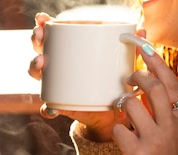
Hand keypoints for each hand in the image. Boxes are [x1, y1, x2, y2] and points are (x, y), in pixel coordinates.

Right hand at [28, 12, 131, 141]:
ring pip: (38, 76)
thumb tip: (142, 32)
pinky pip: (49, 109)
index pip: (51, 37)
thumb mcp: (120, 64)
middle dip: (36, 41)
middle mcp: (57, 69)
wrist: (110, 112)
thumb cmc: (112, 82)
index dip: (42, 27)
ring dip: (35, 67)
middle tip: (40, 36)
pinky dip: (49, 109)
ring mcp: (56, 87)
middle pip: (40, 51)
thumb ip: (129, 50)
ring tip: (42, 62)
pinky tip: (52, 107)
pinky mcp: (61, 107)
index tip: (42, 19)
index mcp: (68, 54)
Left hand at [112, 42, 177, 154]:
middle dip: (136, 76)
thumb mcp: (172, 135)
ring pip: (131, 104)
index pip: (170, 84)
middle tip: (127, 78)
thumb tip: (146, 85)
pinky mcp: (137, 152)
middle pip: (152, 88)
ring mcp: (155, 140)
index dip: (157, 63)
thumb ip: (163, 112)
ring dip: (121, 103)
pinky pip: (117, 129)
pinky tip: (120, 138)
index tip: (145, 49)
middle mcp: (171, 127)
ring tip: (122, 111)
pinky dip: (114, 130)